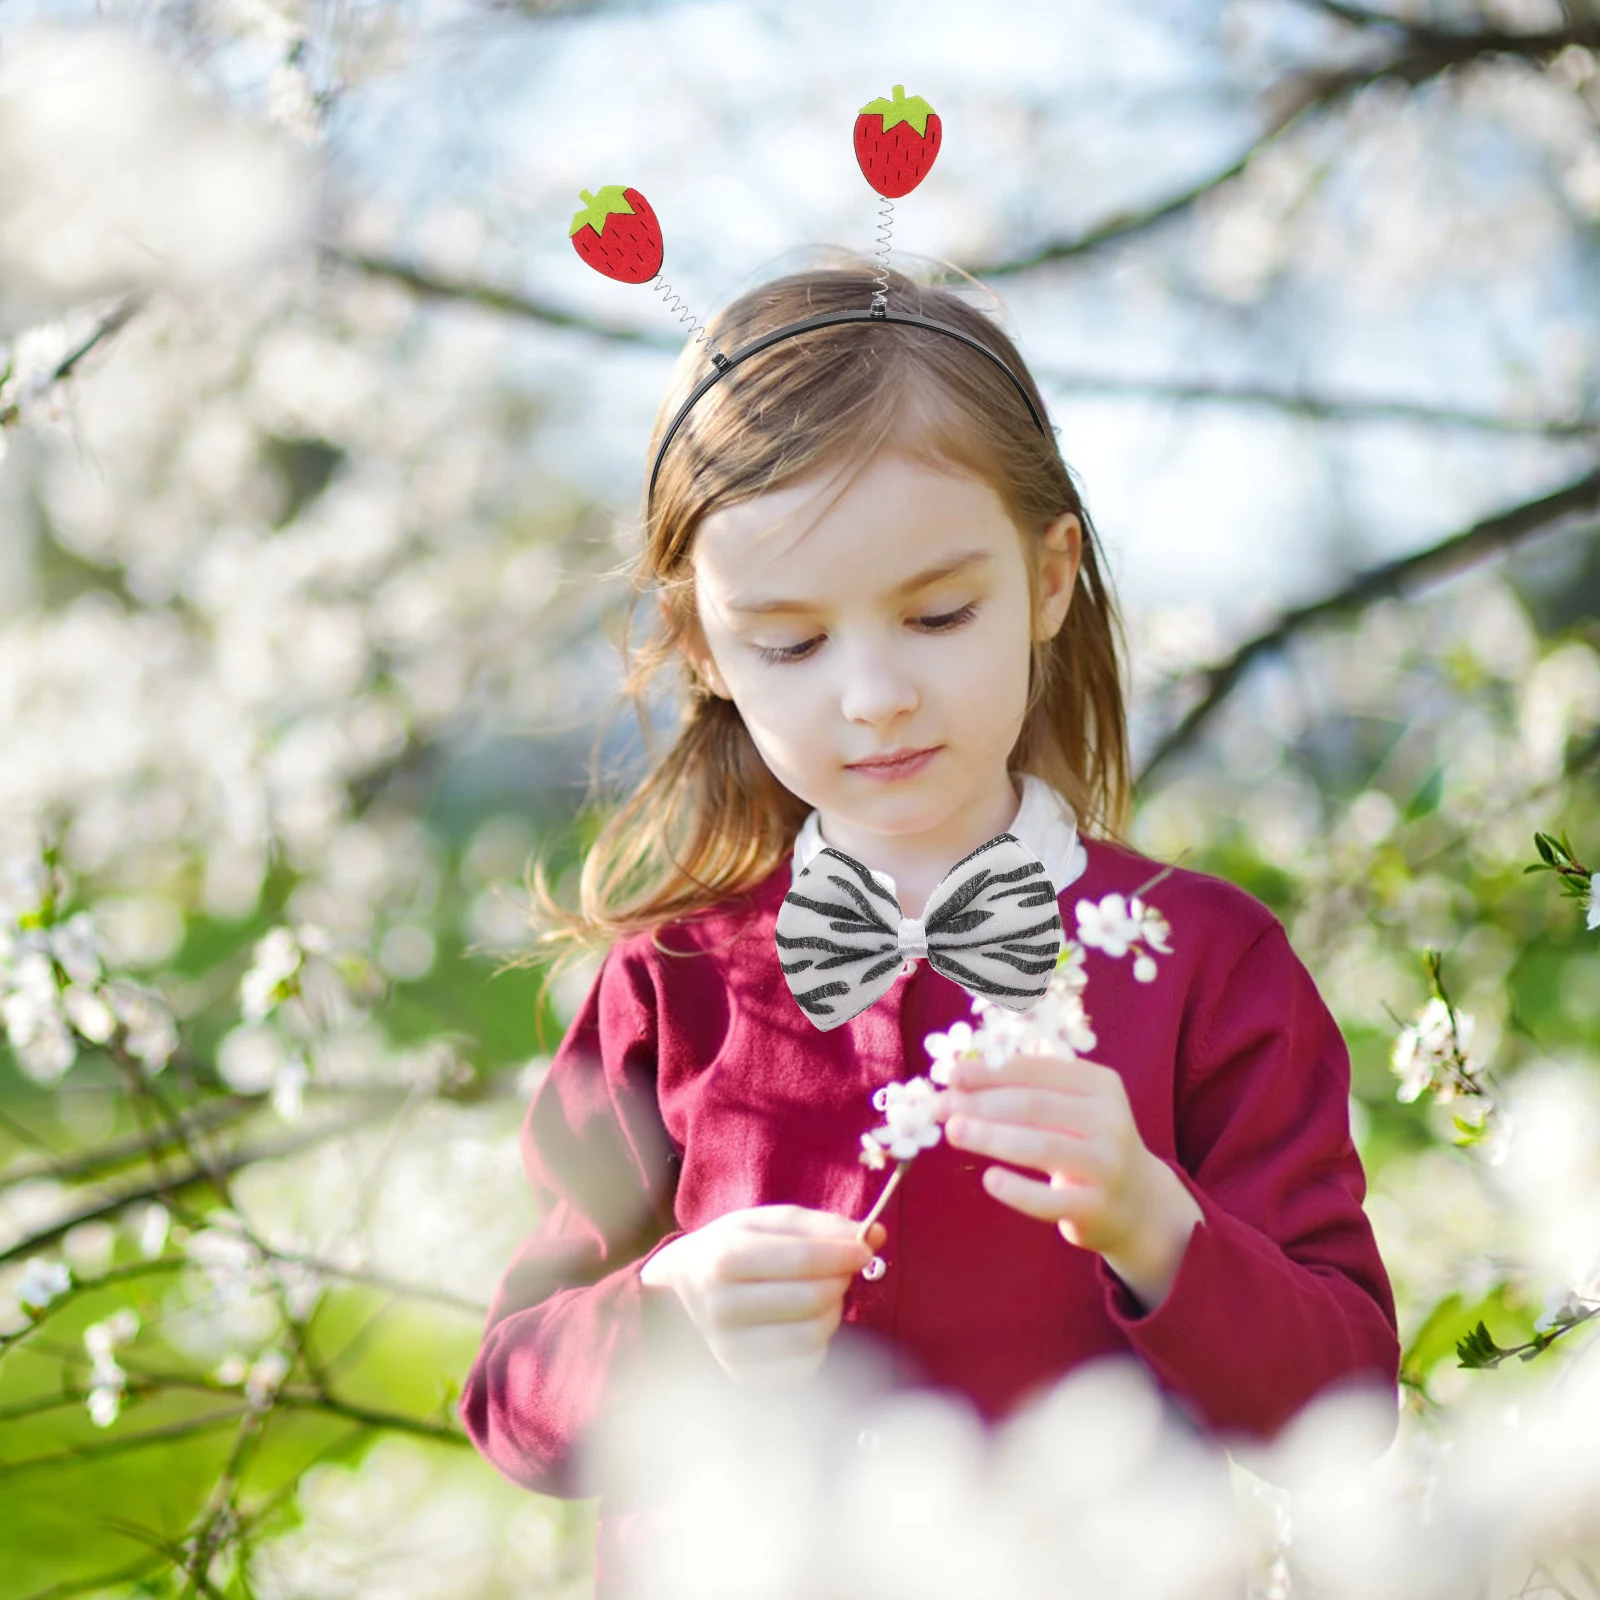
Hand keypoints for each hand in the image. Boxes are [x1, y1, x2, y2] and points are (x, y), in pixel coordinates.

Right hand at [639, 1205, 886, 1386]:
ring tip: (823, 1295)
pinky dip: (819, 1342)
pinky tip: (805, 1323)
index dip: (842, 1253)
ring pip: (812, 1336)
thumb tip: (874, 1234)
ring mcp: (730, 1348)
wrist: (681, 1294)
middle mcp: (722, 1307)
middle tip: (841, 1270)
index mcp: (724, 1258)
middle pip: (810, 1299)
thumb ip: (819, 1225)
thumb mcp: (764, 1223)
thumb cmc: (731, 1250)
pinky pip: (805, 1366)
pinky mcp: (743, 1377)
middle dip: (838, 1281)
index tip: (865, 1248)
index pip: (801, 1260)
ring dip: (832, 1312)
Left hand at [937, 1053, 1201, 1310]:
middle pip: (1033, 1106)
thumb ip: (1028, 1090)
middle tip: (940, 1107)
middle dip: (980, 1104)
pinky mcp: (1096, 1207)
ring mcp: (1106, 1165)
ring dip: (990, 1137)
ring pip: (1041, 1146)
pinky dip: (1017, 1190)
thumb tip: (959, 1080)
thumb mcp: (1073, 1107)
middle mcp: (1109, 1120)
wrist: (1138, 1203)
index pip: (1037, 1071)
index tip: (951, 1077)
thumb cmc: (1086, 1143)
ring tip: (953, 1131)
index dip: (990, 1072)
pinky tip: (988, 1179)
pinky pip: (1049, 1200)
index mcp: (1101, 1084)